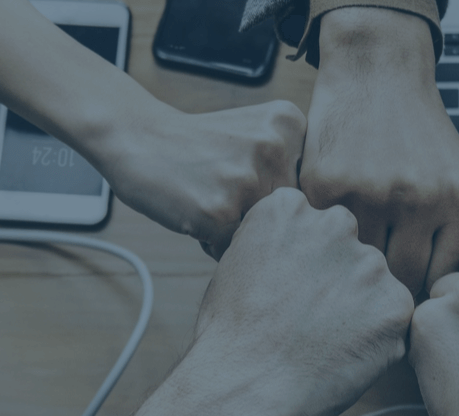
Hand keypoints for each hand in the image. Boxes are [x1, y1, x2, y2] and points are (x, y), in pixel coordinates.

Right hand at [97, 101, 305, 258]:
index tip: (247, 174)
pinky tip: (194, 210)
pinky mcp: (219, 211)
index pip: (310, 187)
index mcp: (291, 123)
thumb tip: (322, 229)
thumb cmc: (198, 144)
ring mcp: (247, 179)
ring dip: (237, 230)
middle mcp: (275, 147)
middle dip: (259, 215)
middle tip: (222, 188)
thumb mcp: (256, 132)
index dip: (276, 193)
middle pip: (289, 213)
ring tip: (208, 198)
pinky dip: (213, 242)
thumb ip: (293, 165)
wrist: (136, 136)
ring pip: (264, 234)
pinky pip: (233, 249)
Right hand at [106, 188, 412, 415]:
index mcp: (290, 208)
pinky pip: (392, 320)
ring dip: (358, 310)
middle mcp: (335, 223)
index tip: (285, 292)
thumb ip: (278, 245)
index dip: (301, 265)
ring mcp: (369, 264)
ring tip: (320, 344)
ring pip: (373, 285)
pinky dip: (375, 341)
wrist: (242, 389)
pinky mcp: (395, 305)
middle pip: (347, 251)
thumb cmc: (229, 337)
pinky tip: (339, 358)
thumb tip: (301, 254)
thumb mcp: (236, 265)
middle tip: (306, 322)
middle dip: (335, 281)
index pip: (313, 227)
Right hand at [300, 7, 458, 296]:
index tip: (409, 298)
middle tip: (375, 292)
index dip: (425, 296)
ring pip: (360, 265)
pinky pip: (325, 238)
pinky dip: (325, 242)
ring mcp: (371, 192)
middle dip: (389, 290)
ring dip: (353, 269)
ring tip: (350, 270)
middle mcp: (421, 199)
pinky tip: (328, 235)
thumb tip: (448, 304)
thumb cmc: (421, 136)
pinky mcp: (326, 185)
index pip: (443, 280)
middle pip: (402, 281)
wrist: (378, 74)